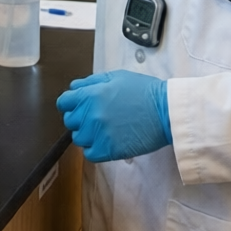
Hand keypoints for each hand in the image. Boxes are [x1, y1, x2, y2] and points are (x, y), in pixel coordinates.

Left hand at [56, 70, 171, 162]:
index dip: (72, 103)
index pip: (64, 102)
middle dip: (80, 118)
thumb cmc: (144, 91)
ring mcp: (98, 134)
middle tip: (97, 117)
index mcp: (91, 94)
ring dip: (88, 134)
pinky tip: (108, 140)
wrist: (166, 111)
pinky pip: (89, 153)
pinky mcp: (107, 150)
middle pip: (70, 121)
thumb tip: (73, 88)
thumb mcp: (116, 77)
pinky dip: (95, 149)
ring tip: (105, 129)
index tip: (80, 106)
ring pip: (79, 138)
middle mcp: (90, 114)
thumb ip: (91, 82)